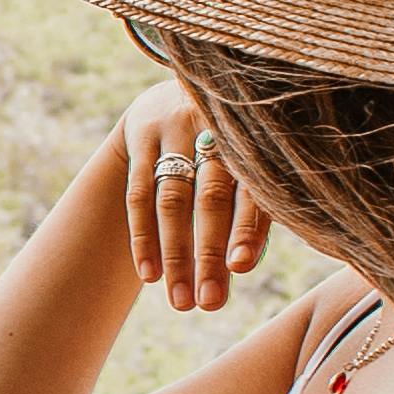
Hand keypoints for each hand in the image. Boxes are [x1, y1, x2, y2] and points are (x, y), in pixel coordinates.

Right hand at [114, 74, 272, 317]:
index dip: (247, 227)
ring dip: (174, 254)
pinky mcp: (143, 135)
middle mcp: (216, 127)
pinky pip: (138, 193)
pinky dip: (143, 236)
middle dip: (208, 255)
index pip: (253, 187)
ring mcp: (176, 128)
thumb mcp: (250, 156)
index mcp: (254, 136)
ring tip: (180, 302)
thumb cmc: (230, 143)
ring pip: (173, 200)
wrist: (179, 90)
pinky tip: (148, 275)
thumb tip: (242, 267)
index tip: (240, 269)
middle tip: (208, 304)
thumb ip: (254, 203)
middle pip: (211, 198)